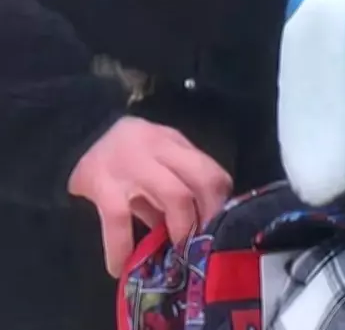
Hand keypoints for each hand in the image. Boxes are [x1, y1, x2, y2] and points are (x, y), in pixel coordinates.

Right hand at [68, 116, 231, 276]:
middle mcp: (157, 148)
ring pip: (175, 194)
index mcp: (172, 142)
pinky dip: (121, 247)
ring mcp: (130, 165)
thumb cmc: (121, 152)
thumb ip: (174, 183)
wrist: (70, 132)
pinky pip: (119, 219)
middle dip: (209, 214)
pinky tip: (120, 267)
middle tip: (204, 240)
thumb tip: (196, 225)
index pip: (210, 169)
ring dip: (182, 227)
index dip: (220, 200)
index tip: (219, 224)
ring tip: (178, 250)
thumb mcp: (152, 158)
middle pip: (202, 179)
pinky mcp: (102, 185)